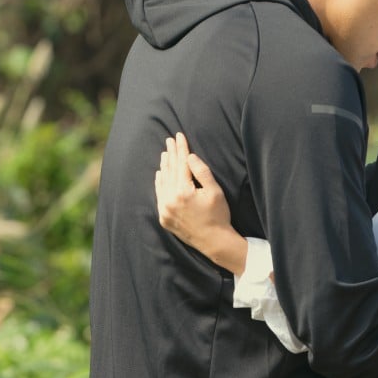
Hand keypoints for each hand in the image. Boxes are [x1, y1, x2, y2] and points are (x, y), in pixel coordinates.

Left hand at [154, 133, 246, 273]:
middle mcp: (170, 200)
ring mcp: (165, 210)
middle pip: (170, 171)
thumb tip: (189, 156)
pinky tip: (160, 173)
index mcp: (183, 192)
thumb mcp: (215, 191)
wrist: (214, 241)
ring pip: (163, 182)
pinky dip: (159, 183)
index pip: (181, 164)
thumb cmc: (218, 215)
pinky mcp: (164, 218)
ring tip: (165, 153)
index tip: (179, 136)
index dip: (181, 148)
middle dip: (171, 153)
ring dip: (164, 166)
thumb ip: (202, 172)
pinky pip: (159, 195)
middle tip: (169, 140)